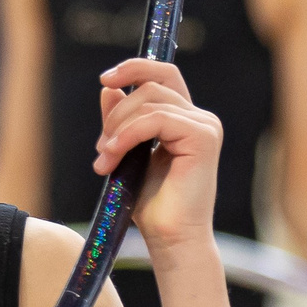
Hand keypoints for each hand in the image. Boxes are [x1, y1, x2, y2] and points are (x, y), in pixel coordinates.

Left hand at [92, 59, 222, 251]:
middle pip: (151, 86)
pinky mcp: (203, 138)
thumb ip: (121, 121)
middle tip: (101, 148)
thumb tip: (108, 88)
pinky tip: (114, 155)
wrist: (170, 239)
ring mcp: (204, 126)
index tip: (105, 79)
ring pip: (150, 101)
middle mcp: (199, 118)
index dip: (135, 68)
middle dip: (117, 113)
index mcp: (184, 119)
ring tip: (105, 160)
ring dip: (118, 128)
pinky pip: (157, 119)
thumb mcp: (126, 153)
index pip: (163, 75)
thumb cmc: (150, 205)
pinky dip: (129, 134)